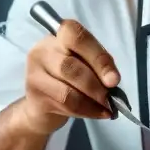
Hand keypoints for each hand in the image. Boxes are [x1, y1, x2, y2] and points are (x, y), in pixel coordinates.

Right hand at [20, 18, 121, 135]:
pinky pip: (65, 104)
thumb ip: (98, 65)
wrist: (42, 105)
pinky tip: (99, 113)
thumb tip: (112, 80)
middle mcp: (42, 51)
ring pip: (67, 90)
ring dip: (92, 101)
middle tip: (112, 97)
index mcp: (58, 36)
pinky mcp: (35, 96)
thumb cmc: (69, 77)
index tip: (114, 79)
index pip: (76, 36)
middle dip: (96, 84)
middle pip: (70, 65)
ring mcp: (34, 73)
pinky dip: (87, 110)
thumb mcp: (85, 63)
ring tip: (107, 107)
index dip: (98, 57)